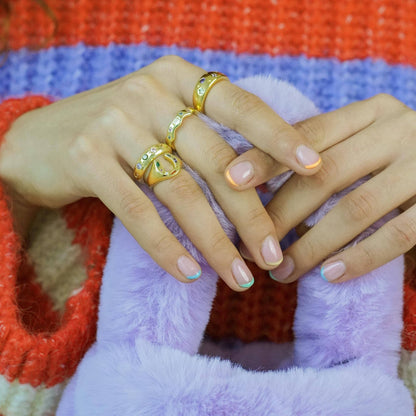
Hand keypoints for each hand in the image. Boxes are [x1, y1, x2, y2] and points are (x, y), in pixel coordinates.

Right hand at [0, 55, 321, 290]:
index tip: (313, 168)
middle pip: (216, 160)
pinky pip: (137, 210)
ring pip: (181, 190)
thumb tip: (262, 190)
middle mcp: (149, 92)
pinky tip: (189, 273)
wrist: (38, 142)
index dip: (279, 136)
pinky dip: (165, 246)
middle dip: (250, 214)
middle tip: (273, 256)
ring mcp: (114, 120)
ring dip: (214, 240)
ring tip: (239, 276)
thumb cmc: (116, 137)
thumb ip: (206, 142)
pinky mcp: (85, 155)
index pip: (240, 106)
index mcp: (178, 79)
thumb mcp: (163, 124)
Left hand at [228, 94, 415, 282]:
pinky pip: (399, 234)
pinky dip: (361, 257)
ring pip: (355, 208)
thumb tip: (258, 191)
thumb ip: (325, 156)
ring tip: (282, 271)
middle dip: (281, 213)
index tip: (229, 181)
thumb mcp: (365, 143)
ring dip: (312, 244)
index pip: (308, 133)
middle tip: (251, 245)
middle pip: (324, 173)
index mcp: (371, 113)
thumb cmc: (397, 160)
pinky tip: (330, 275)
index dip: (267, 157)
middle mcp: (398, 130)